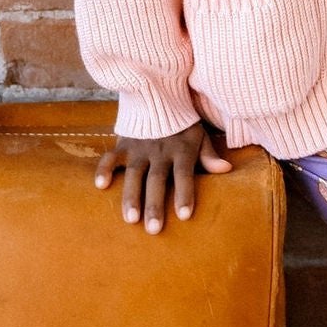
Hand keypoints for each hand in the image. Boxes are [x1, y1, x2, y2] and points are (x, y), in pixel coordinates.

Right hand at [95, 118, 233, 233]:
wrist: (157, 97)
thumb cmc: (181, 125)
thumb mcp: (199, 136)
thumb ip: (208, 155)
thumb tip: (225, 169)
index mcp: (181, 150)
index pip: (184, 174)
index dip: (184, 194)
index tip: (184, 216)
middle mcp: (159, 151)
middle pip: (157, 180)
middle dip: (155, 205)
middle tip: (153, 229)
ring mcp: (139, 149)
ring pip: (134, 174)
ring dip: (131, 196)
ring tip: (130, 219)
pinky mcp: (123, 145)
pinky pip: (111, 157)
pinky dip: (105, 169)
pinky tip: (101, 186)